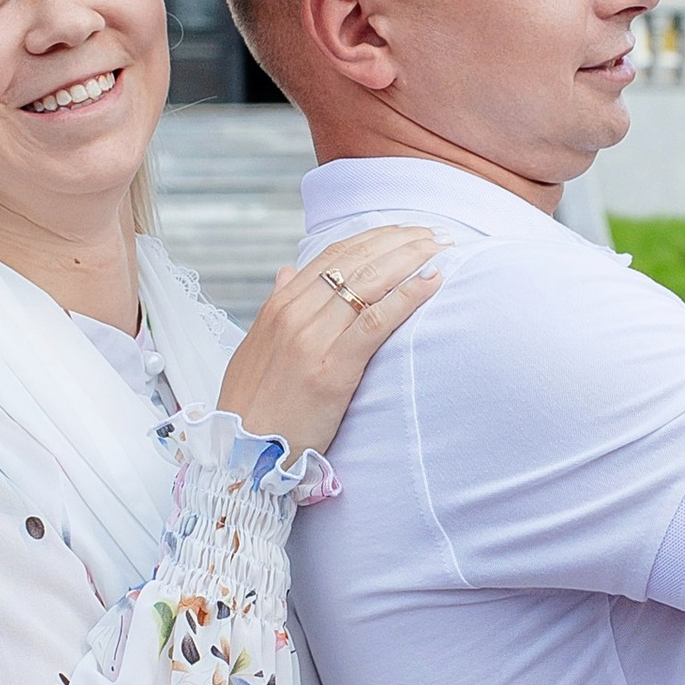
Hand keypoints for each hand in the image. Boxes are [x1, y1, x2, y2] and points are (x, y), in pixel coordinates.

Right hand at [219, 228, 441, 463]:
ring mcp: (312, 340)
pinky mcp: (332, 371)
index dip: (375, 237)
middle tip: (437, 233)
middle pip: (357, 260)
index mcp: (279, 306)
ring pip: (368, 283)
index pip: (334, 254)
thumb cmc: (254, 406)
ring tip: (443, 248)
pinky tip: (432, 281)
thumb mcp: (256, 348)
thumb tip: (288, 271)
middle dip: (401, 241)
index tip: (406, 230)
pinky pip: (375, 322)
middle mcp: (294, 315)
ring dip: (411, 259)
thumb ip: (276, 307)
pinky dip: (407, 296)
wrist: (241, 454)